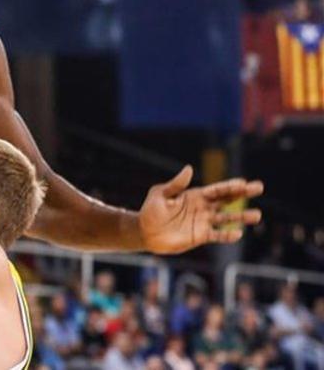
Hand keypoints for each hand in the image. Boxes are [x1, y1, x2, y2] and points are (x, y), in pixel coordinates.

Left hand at [138, 165, 263, 253]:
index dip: (230, 186)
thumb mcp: (160, 194)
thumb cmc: (151, 210)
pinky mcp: (200, 236)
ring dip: (241, 217)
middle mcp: (203, 208)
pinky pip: (217, 235)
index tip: (244, 182)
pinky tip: (238, 233)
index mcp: (194, 195)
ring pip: (226, 218)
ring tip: (257, 215)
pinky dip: (227, 235)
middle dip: (242, 194)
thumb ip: (176, 184)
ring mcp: (203, 222)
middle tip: (259, 187)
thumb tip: (189, 169)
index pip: (216, 189)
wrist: (145, 232)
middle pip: (226, 200)